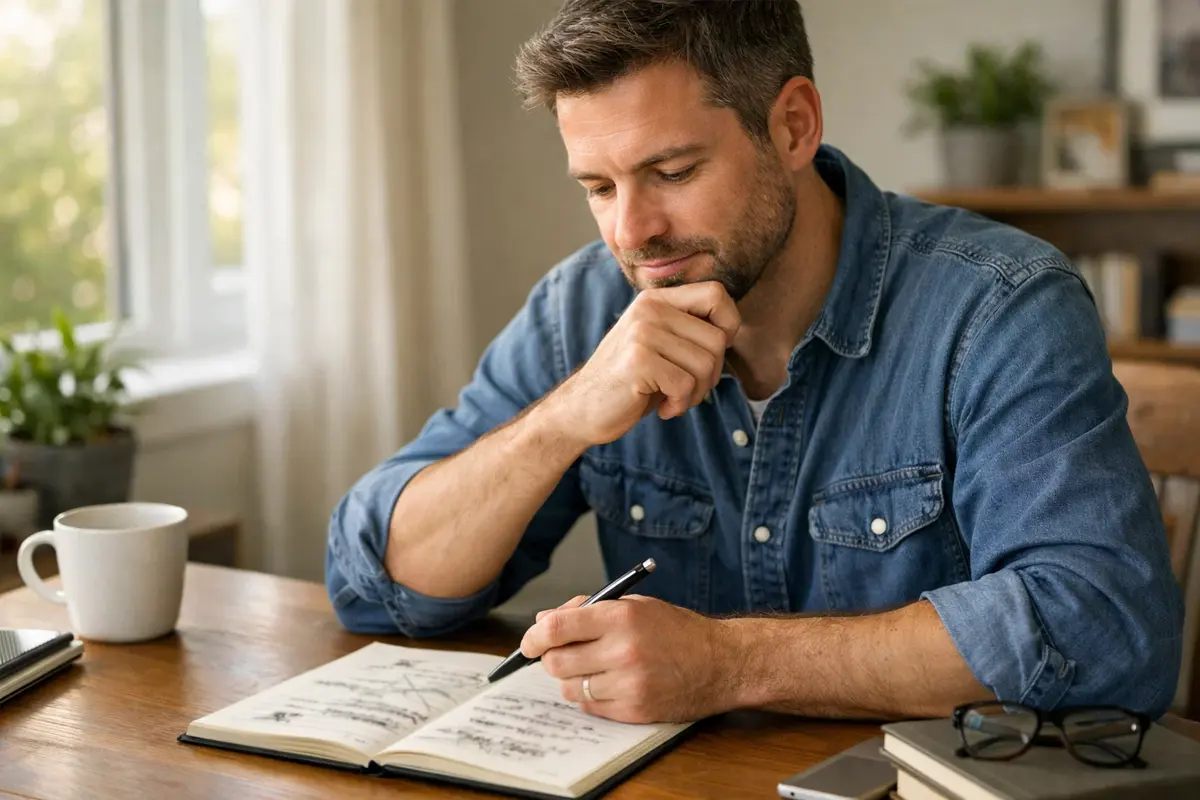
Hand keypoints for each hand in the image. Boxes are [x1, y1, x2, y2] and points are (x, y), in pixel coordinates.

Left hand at [519, 594, 735, 723]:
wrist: (722, 663)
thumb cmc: (678, 630)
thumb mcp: (635, 605)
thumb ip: (587, 610)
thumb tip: (543, 622)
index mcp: (622, 616)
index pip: (557, 627)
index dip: (534, 636)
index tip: (529, 642)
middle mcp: (623, 650)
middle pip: (556, 662)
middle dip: (550, 658)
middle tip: (560, 654)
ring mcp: (629, 684)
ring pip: (569, 687)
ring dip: (571, 679)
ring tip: (591, 668)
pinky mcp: (635, 710)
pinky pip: (589, 707)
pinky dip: (589, 696)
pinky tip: (607, 683)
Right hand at [547, 282, 739, 446]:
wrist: (582, 409)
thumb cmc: (631, 382)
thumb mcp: (660, 345)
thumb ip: (689, 330)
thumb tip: (732, 330)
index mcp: (656, 300)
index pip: (717, 294)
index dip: (728, 326)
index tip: (708, 355)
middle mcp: (649, 308)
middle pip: (717, 339)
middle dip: (711, 374)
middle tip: (685, 388)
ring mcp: (642, 332)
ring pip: (706, 364)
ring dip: (695, 393)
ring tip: (671, 398)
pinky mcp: (638, 360)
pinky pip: (686, 385)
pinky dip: (679, 404)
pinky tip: (662, 408)